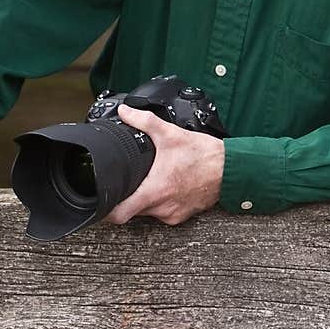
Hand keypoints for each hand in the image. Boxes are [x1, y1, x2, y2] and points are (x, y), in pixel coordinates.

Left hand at [103, 104, 224, 226]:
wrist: (229, 169)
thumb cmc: (204, 155)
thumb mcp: (170, 133)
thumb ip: (144, 121)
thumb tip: (125, 112)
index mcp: (154, 191)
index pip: (119, 214)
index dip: (105, 211)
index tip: (99, 202)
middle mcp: (162, 207)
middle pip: (131, 211)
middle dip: (126, 197)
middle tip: (125, 182)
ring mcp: (172, 213)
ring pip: (147, 211)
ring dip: (144, 198)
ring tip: (148, 180)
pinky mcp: (182, 215)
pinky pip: (163, 212)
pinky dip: (160, 201)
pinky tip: (165, 185)